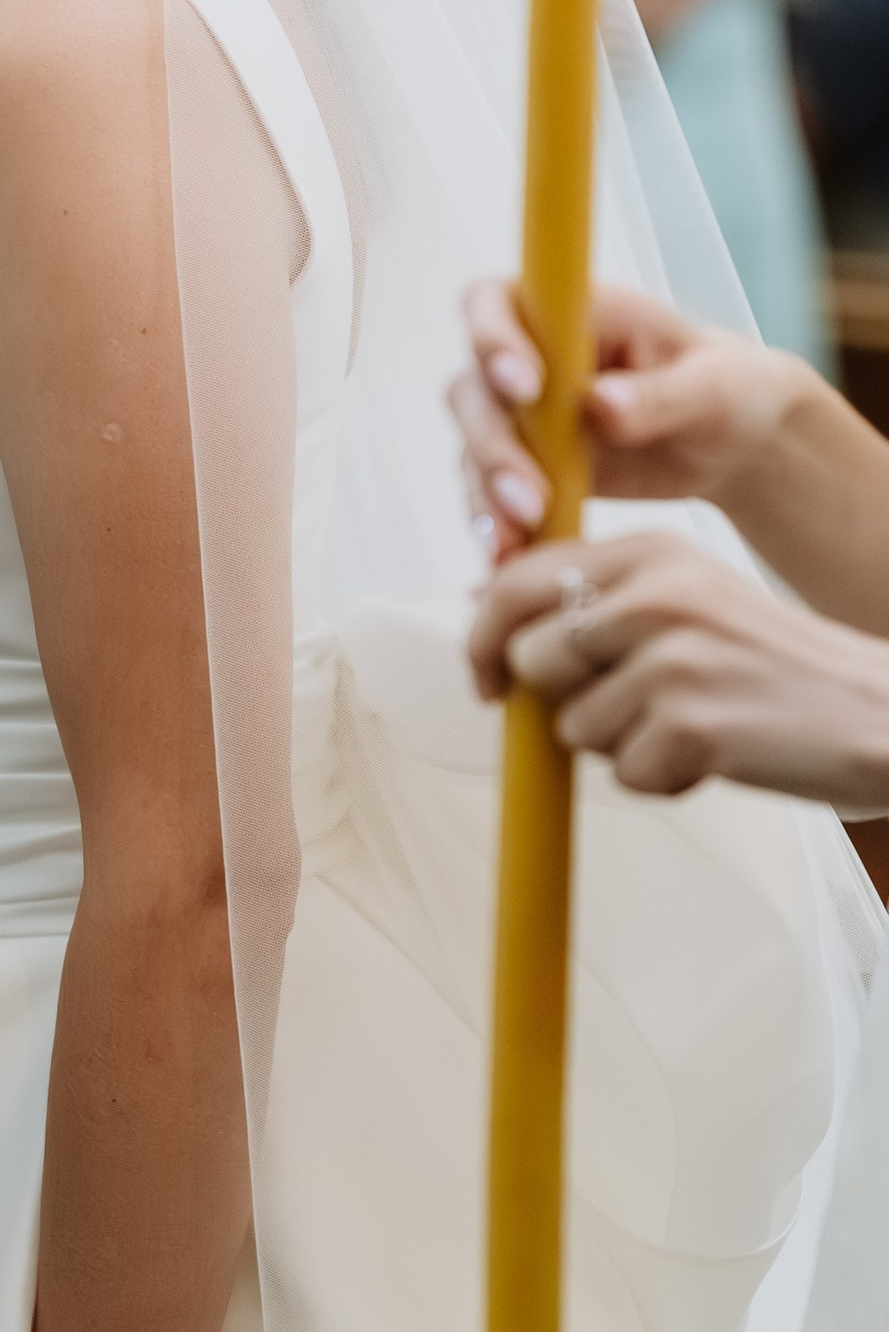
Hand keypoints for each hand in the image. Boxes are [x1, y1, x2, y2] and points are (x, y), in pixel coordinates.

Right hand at [450, 275, 808, 558]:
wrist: (733, 444)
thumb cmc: (728, 389)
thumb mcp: (713, 386)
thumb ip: (658, 394)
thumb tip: (601, 404)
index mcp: (571, 312)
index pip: (496, 303)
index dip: (492, 338)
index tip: (528, 388)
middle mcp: (531, 356)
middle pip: (473, 387)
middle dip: (491, 443)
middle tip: (526, 496)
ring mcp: (522, 414)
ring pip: (474, 446)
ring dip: (488, 492)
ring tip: (518, 538)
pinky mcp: (526, 465)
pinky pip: (491, 495)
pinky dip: (496, 527)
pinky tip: (509, 559)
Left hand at [469, 529, 888, 812]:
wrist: (875, 713)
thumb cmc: (771, 664)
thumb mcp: (685, 596)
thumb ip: (593, 595)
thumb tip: (481, 601)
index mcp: (649, 551)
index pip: (517, 581)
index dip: (484, 637)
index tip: (487, 679)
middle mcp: (655, 594)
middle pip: (530, 659)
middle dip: (564, 699)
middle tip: (632, 708)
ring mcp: (672, 659)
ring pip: (573, 726)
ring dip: (620, 743)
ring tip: (688, 724)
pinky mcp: (690, 725)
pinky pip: (624, 773)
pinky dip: (662, 779)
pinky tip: (713, 754)